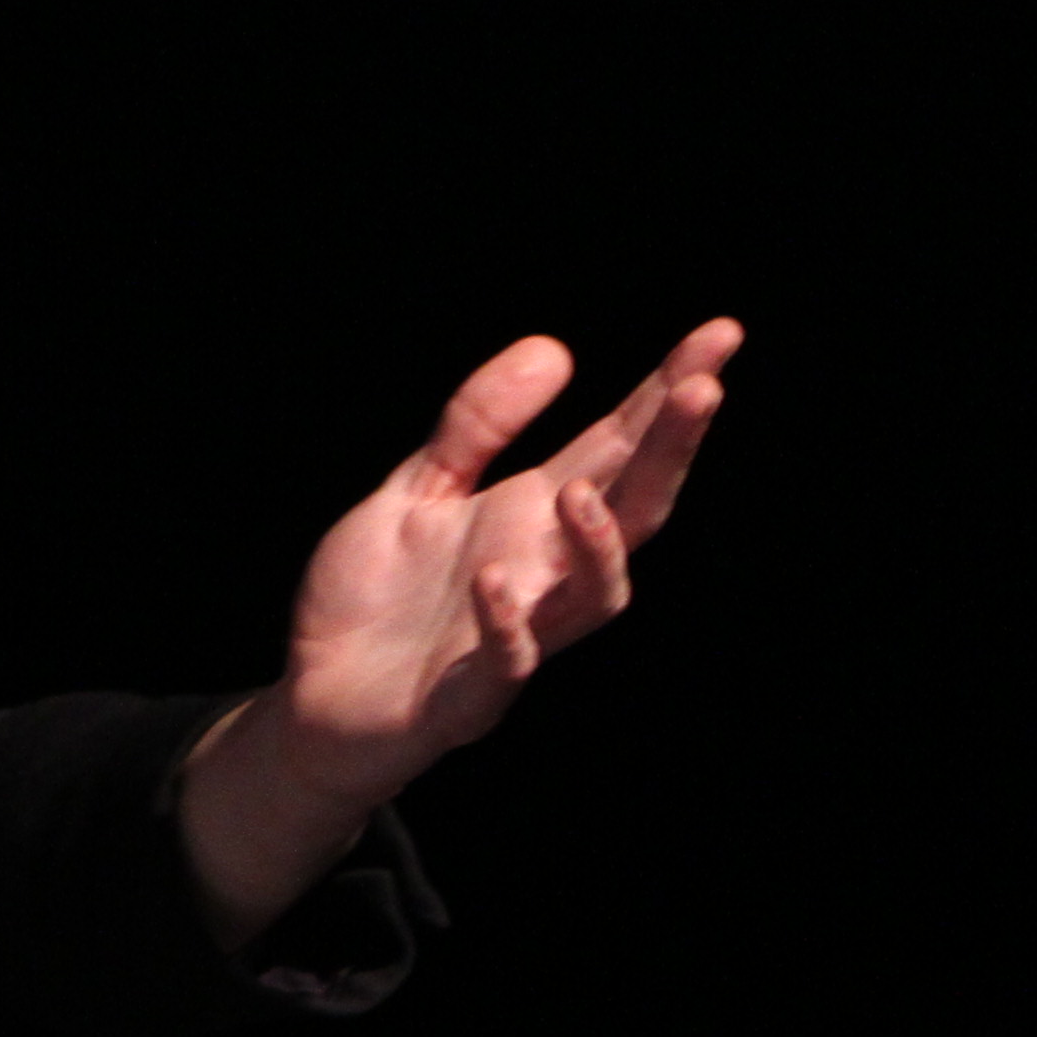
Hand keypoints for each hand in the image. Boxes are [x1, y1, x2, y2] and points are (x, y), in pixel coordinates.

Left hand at [254, 318, 740, 815]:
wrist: (316, 701)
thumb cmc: (377, 598)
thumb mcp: (419, 489)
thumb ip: (476, 426)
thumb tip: (556, 347)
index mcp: (531, 517)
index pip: (619, 447)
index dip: (668, 392)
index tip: (721, 334)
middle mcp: (542, 573)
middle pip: (634, 511)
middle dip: (671, 453)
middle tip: (703, 389)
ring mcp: (516, 636)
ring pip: (594, 597)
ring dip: (598, 546)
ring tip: (580, 492)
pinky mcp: (469, 696)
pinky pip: (506, 665)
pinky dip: (507, 627)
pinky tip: (493, 584)